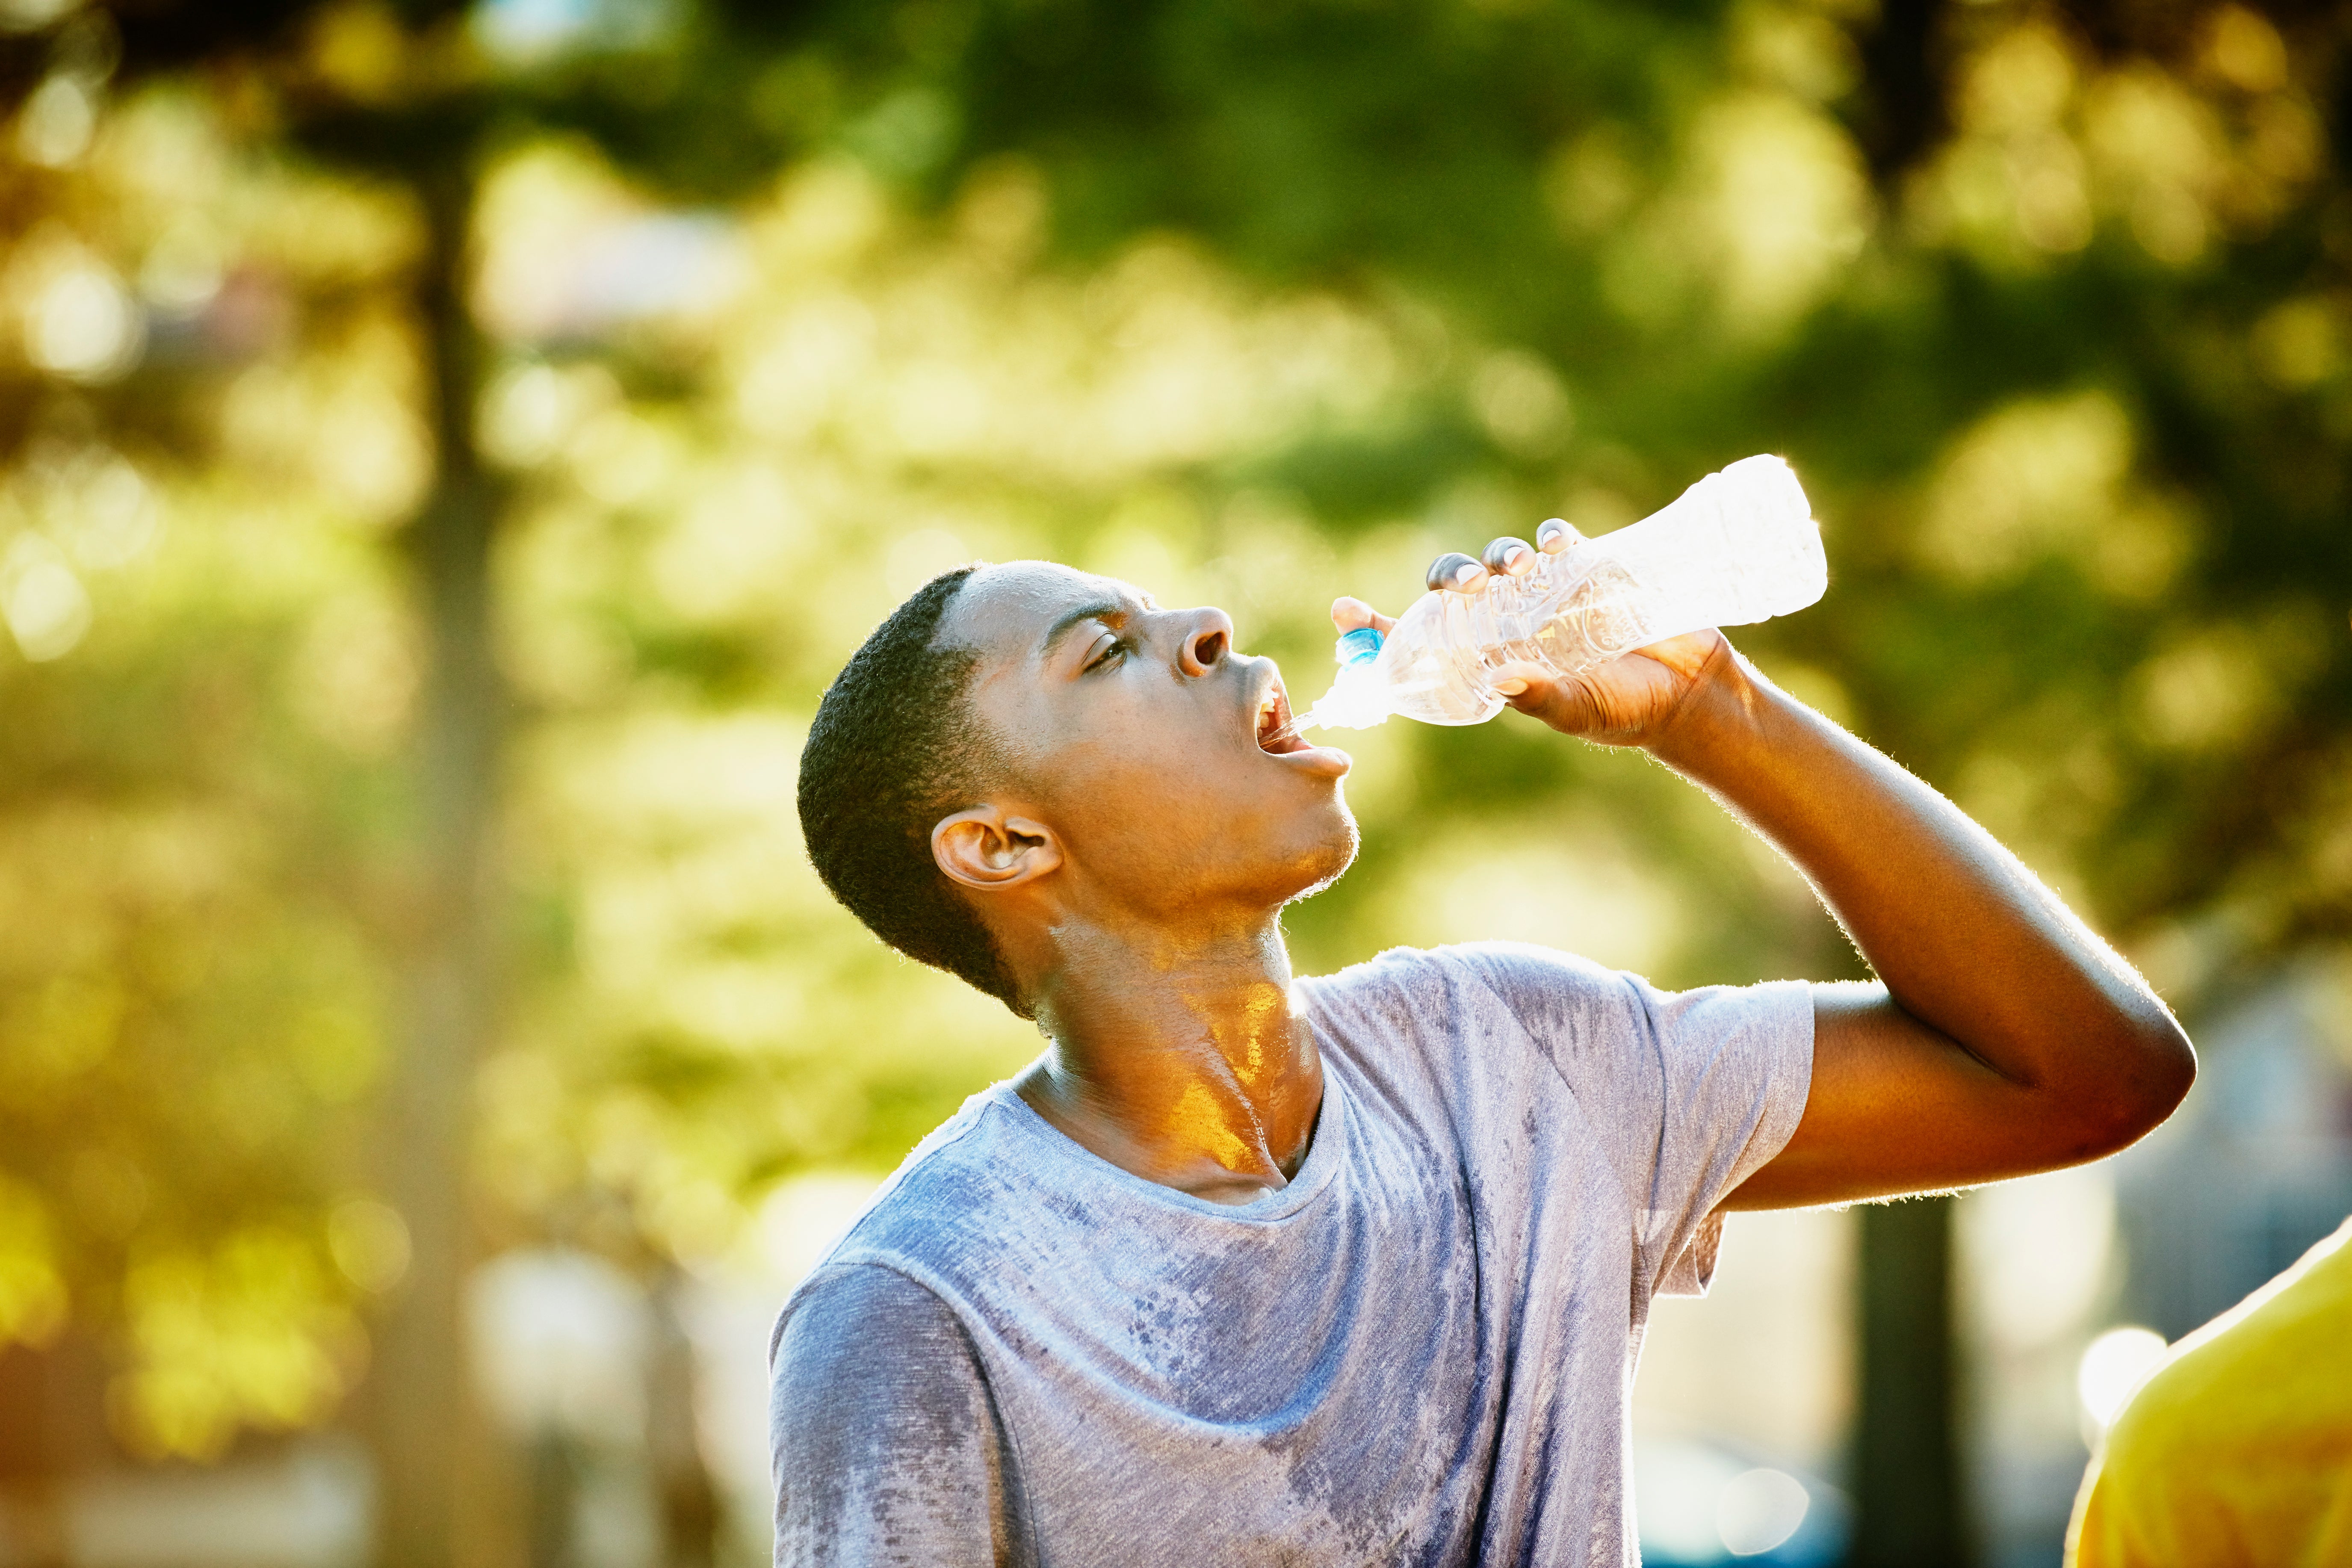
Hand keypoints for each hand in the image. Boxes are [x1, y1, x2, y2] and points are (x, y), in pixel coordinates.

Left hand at [1329, 521, 1735, 748]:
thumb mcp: (1581, 712)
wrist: (1691, 693)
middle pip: (1455, 589)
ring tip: (1515, 568)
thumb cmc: (1627, 712)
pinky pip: (1556, 542)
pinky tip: (1555, 545)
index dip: (1379, 625)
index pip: (1422, 639)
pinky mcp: (1588, 569)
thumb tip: (1503, 678)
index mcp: (1492, 661)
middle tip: (1464, 587)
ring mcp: (1547, 594)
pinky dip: (1549, 537)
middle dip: (1447, 578)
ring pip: (1499, 561)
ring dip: (1496, 557)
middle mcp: (1510, 623)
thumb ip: (1542, 697)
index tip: (1342, 610)